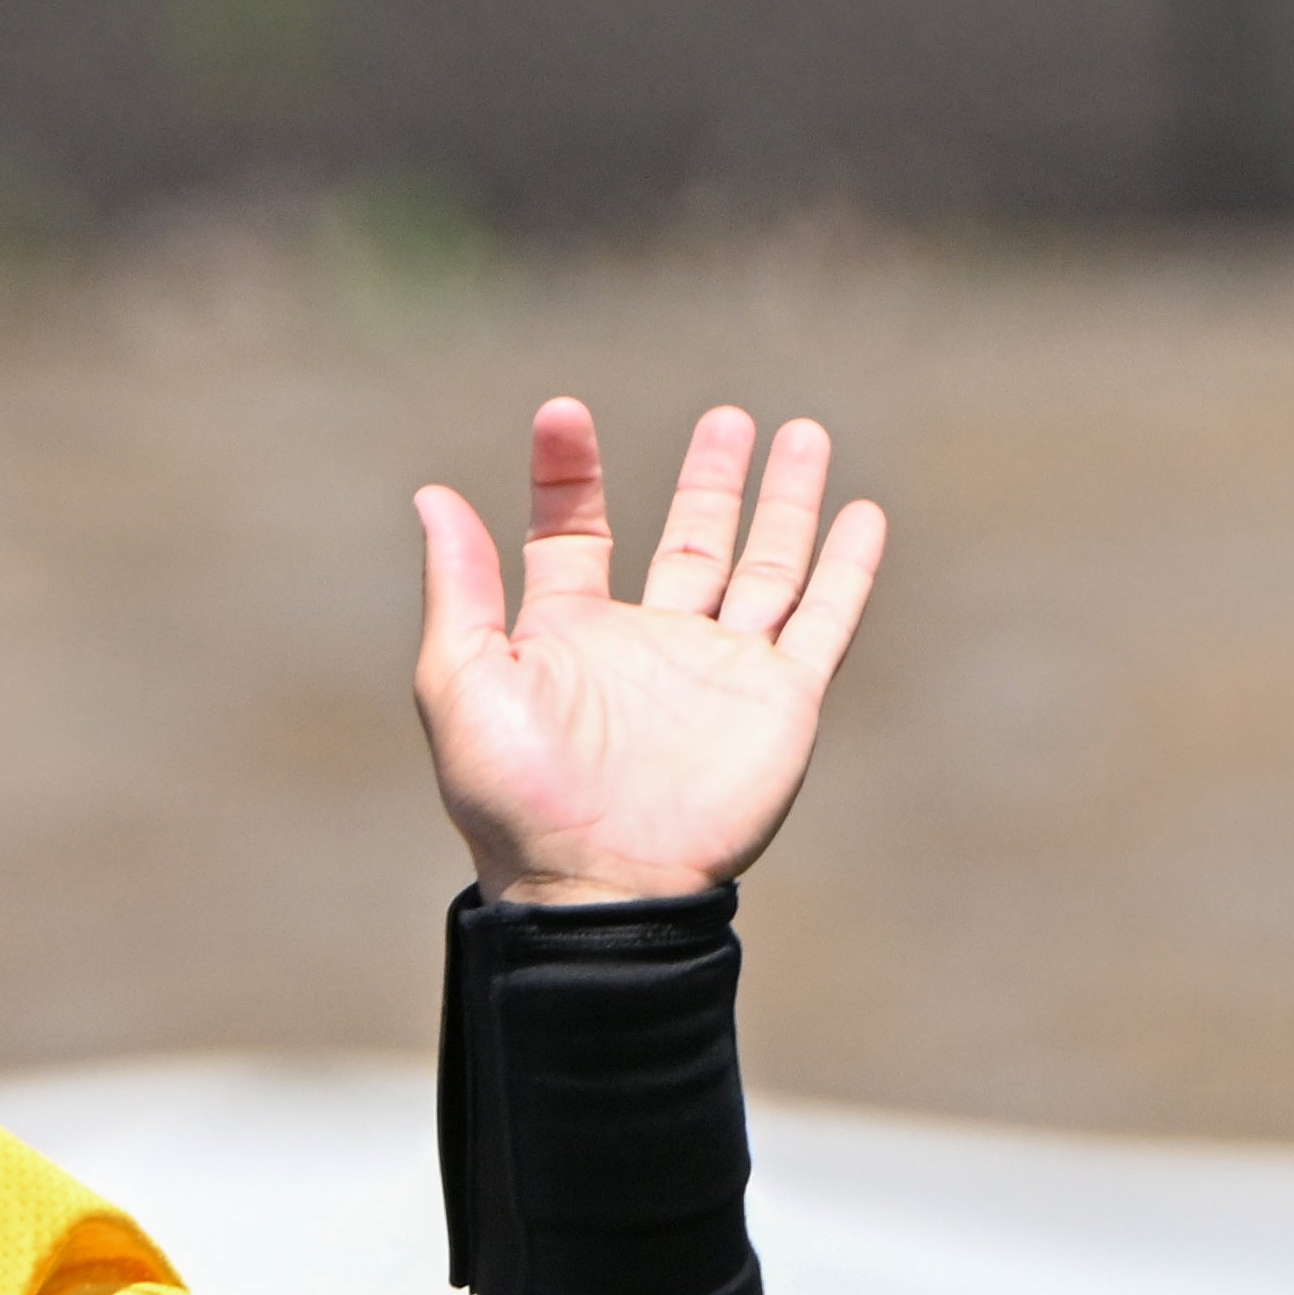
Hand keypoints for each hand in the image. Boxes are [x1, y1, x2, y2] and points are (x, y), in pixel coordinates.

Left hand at [412, 399, 884, 904]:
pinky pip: (822, 621)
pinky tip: (861, 516)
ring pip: (764, 567)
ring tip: (802, 434)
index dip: (567, 475)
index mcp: (568, 636)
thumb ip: (459, 587)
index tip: (561, 413)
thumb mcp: (464, 680)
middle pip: (690, 541)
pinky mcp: (780, 702)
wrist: (595, 881)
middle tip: (728, 418)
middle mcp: (649, 645)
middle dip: (710, 481)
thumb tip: (432, 496)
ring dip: (785, 505)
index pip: (572, 535)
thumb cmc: (515, 793)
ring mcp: (719, 670)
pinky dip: (846, 569)